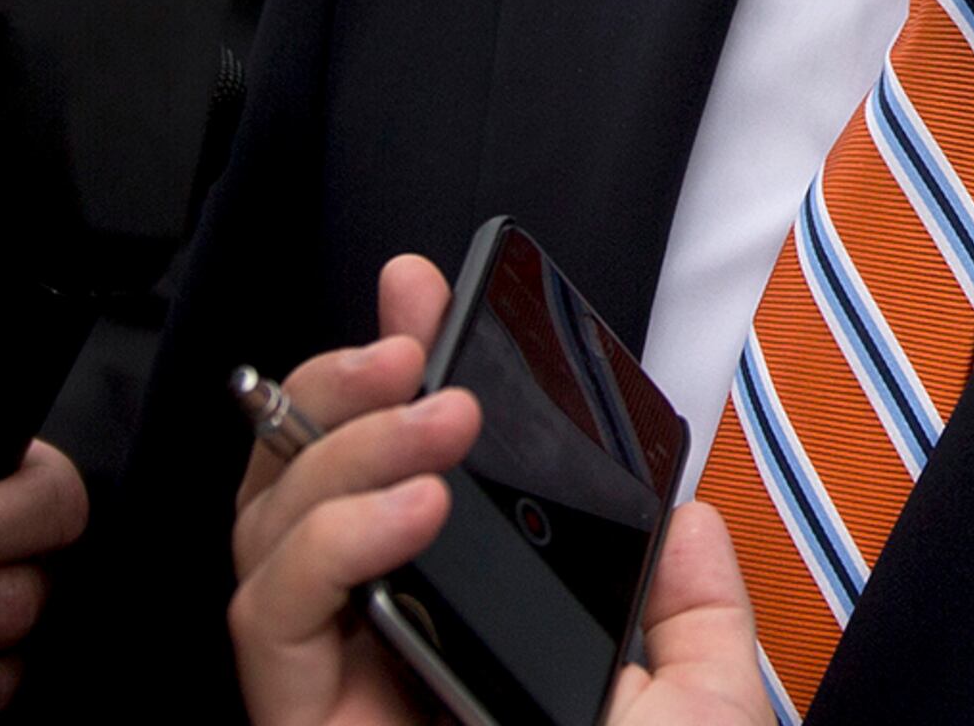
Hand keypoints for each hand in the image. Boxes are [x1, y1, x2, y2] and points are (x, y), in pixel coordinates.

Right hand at [224, 256, 769, 725]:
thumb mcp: (706, 706)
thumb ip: (696, 606)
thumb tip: (688, 516)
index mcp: (467, 627)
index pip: (400, 475)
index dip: (392, 372)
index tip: (425, 291)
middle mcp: (386, 647)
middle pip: (305, 482)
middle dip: (342, 378)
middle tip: (407, 333)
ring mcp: (334, 684)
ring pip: (267, 528)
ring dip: (344, 441)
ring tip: (436, 414)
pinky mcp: (298, 725)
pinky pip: (268, 614)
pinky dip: (328, 539)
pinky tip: (409, 507)